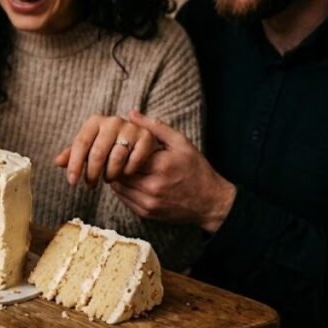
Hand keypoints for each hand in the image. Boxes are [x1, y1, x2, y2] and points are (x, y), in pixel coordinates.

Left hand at [54, 114, 158, 185]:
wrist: (138, 140)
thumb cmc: (108, 145)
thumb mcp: (89, 147)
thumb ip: (73, 154)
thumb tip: (57, 161)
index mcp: (95, 121)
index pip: (80, 144)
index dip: (74, 165)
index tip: (71, 182)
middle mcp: (113, 121)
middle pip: (97, 153)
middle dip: (91, 173)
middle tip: (90, 185)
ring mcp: (131, 128)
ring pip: (116, 158)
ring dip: (110, 174)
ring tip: (108, 178)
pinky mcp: (147, 137)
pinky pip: (134, 160)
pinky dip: (127, 171)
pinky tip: (124, 174)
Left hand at [109, 110, 235, 231]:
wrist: (211, 202)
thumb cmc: (196, 169)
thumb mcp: (180, 143)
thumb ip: (155, 127)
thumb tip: (131, 113)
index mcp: (160, 166)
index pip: (125, 155)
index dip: (120, 149)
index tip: (122, 145)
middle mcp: (153, 186)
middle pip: (118, 172)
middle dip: (116, 163)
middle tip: (119, 157)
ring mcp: (149, 202)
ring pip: (118, 187)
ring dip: (118, 177)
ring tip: (125, 169)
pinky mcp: (146, 213)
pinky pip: (123, 200)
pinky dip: (123, 190)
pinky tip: (132, 182)